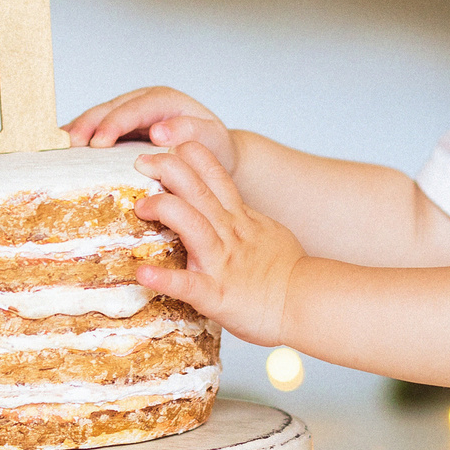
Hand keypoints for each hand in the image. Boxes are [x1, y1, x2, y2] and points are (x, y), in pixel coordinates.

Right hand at [66, 86, 237, 175]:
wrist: (214, 152)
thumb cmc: (214, 146)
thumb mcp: (211, 139)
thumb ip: (189, 131)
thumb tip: (159, 132)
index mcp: (164, 101)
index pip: (134, 108)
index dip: (114, 124)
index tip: (99, 143)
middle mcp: (144, 102)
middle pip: (110, 108)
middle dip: (88, 124)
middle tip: (70, 145)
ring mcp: (130, 112)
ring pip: (99, 116)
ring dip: (79, 130)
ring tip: (60, 147)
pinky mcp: (122, 126)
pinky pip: (98, 128)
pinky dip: (82, 136)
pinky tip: (63, 149)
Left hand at [132, 143, 301, 346]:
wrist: (309, 302)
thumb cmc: (289, 273)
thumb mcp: (268, 232)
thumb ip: (243, 218)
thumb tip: (228, 206)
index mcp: (240, 219)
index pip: (214, 174)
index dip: (189, 156)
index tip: (165, 147)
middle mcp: (230, 234)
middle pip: (198, 190)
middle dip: (168, 169)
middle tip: (141, 161)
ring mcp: (223, 263)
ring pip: (193, 224)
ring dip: (165, 209)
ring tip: (140, 206)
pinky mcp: (218, 295)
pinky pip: (189, 285)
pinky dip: (165, 279)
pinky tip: (143, 274)